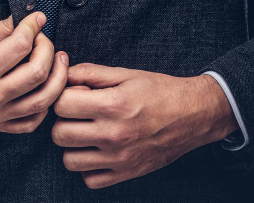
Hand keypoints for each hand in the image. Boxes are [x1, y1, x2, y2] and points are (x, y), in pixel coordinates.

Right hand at [0, 12, 68, 132]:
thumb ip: (1, 29)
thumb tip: (30, 21)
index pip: (22, 45)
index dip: (34, 27)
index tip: (37, 19)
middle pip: (37, 72)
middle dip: (48, 50)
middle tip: (44, 39)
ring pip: (42, 100)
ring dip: (57, 78)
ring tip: (58, 62)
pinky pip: (31, 122)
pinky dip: (44, 105)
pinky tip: (44, 88)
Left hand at [51, 64, 237, 188]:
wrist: (193, 115)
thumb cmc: (159, 91)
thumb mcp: (125, 74)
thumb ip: (89, 73)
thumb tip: (61, 73)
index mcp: (112, 105)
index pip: (61, 104)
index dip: (64, 96)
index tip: (76, 95)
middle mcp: (113, 134)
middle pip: (59, 134)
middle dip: (64, 121)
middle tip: (79, 115)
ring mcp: (119, 158)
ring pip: (69, 160)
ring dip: (73, 146)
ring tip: (87, 134)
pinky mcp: (126, 174)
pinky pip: (89, 180)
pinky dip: (89, 168)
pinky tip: (98, 152)